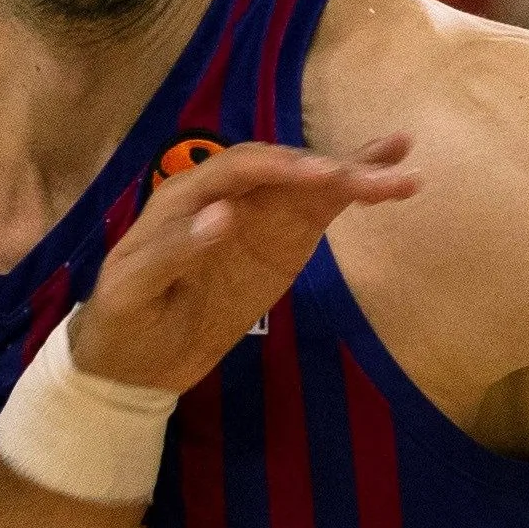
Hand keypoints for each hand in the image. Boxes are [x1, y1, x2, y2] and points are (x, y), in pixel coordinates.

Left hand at [65, 139, 417, 395]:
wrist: (134, 361)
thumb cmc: (124, 320)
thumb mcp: (133, 291)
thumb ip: (174, 251)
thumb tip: (225, 215)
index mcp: (186, 196)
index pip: (241, 168)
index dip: (282, 168)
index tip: (324, 177)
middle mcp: (227, 194)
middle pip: (285, 169)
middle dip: (333, 169)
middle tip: (383, 176)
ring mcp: (257, 217)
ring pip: (310, 185)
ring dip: (356, 172)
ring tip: (404, 165)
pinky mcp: (280, 242)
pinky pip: (319, 211)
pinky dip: (352, 196)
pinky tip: (389, 182)